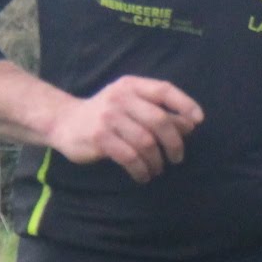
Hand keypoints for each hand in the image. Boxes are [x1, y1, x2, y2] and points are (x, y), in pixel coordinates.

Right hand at [47, 76, 202, 182]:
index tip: (198, 121)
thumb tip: (189, 125)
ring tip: (157, 169)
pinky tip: (143, 175)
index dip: (184, 104)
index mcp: (131, 86)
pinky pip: (130, 157)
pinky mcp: (99, 138)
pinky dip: (141, 169)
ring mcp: (108, 117)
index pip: (164, 90)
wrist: (63, 122)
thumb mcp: (130, 105)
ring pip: (146, 142)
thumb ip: (157, 111)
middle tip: (177, 158)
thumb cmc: (106, 115)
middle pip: (159, 120)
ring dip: (157, 161)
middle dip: (174, 143)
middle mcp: (120, 98)